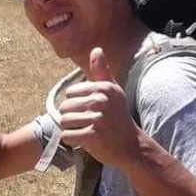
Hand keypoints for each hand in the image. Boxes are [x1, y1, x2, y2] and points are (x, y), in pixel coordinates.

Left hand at [58, 47, 141, 168]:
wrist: (132, 146)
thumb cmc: (119, 117)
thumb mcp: (113, 92)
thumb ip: (102, 71)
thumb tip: (96, 49)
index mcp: (104, 88)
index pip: (70, 93)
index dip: (76, 104)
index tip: (91, 110)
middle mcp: (100, 101)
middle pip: (64, 107)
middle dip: (72, 117)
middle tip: (88, 123)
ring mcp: (97, 119)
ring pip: (64, 121)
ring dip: (71, 129)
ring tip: (86, 131)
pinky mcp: (92, 136)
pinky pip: (67, 135)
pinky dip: (72, 140)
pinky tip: (85, 140)